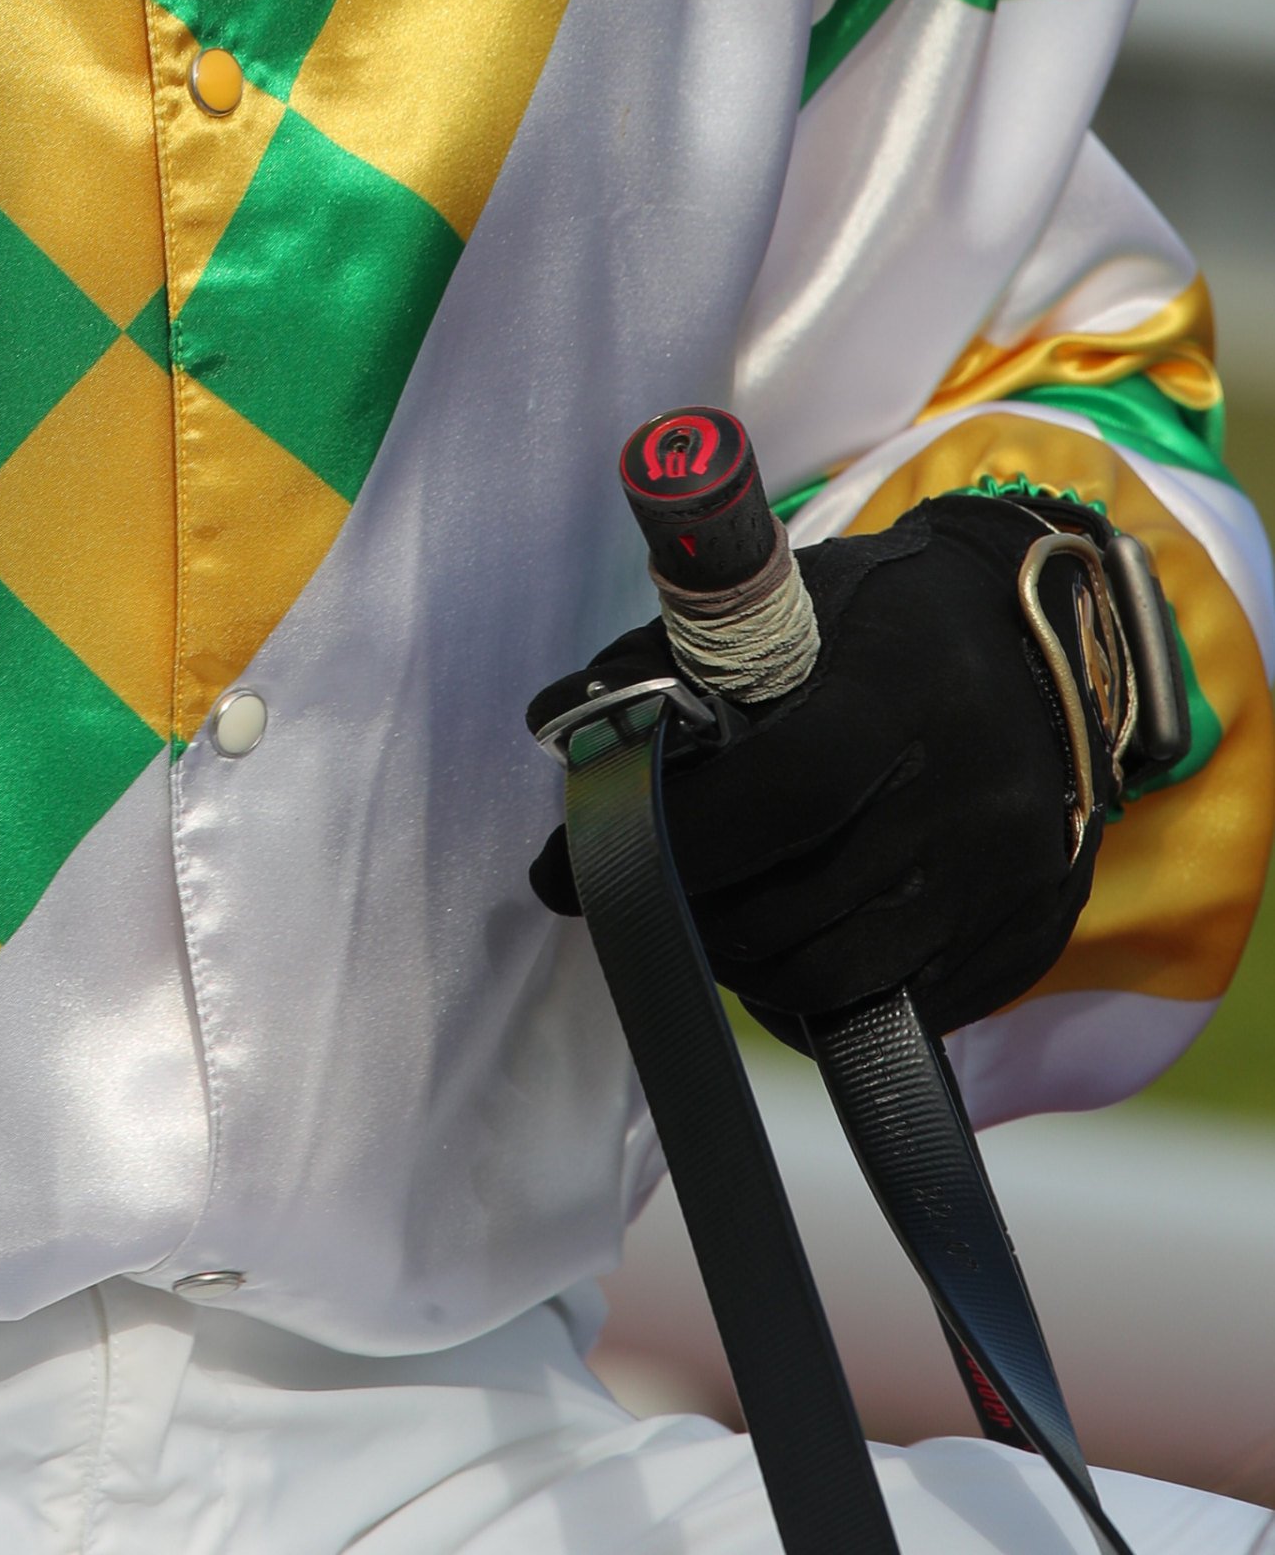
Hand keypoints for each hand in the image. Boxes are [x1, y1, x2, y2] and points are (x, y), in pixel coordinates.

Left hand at [527, 486, 1135, 1033]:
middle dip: (689, 912)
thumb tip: (558, 718)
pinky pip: (897, 1011)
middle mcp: (972, 796)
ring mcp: (1008, 879)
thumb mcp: (792, 596)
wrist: (1049, 641)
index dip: (678, 838)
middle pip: (800, 906)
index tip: (589, 855)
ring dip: (743, 966)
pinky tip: (779, 950)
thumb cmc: (889, 614)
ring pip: (839, 977)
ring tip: (703, 921)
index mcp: (909, 692)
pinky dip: (817, 999)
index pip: (783, 795)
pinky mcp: (1025, 938)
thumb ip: (671, 657)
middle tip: (631, 898)